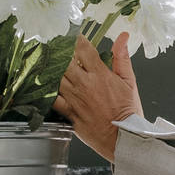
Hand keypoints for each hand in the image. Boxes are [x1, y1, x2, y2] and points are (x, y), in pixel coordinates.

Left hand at [52, 32, 142, 161]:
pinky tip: (45, 84)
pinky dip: (47, 90)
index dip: (76, 39)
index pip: (83, 49)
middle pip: (65, 61)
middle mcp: (85, 85)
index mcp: (100, 75)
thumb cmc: (128, 112)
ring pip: (56, 77)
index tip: (73, 36)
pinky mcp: (69, 113)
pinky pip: (52, 99)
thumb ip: (122, 58)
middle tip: (56, 46)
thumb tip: (123, 36)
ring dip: (52, 68)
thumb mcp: (130, 81)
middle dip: (60, 51)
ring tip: (49, 61)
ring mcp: (75, 99)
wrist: (123, 138)